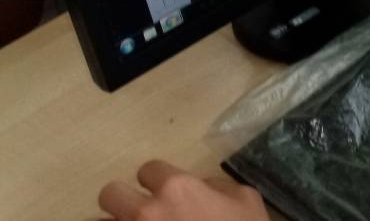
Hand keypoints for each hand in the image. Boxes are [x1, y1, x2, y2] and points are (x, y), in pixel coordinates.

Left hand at [99, 160, 267, 220]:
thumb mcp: (246, 200)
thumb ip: (216, 185)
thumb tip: (199, 186)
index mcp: (177, 188)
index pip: (149, 169)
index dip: (158, 180)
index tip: (167, 193)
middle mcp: (146, 211)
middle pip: (111, 194)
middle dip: (124, 201)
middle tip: (143, 213)